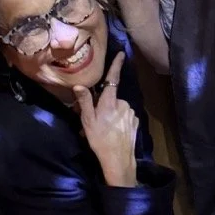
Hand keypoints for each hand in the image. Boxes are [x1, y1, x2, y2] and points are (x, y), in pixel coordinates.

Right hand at [73, 52, 138, 187]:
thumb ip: (84, 102)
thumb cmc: (100, 140)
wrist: (118, 160)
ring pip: (118, 108)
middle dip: (104, 104)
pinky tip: (113, 132)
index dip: (116, 66)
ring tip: (102, 129)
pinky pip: (124, 117)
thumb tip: (79, 85)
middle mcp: (123, 104)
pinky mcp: (135, 123)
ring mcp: (131, 113)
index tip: (121, 54)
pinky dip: (118, 121)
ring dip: (111, 114)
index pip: (113, 79)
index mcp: (110, 102)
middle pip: (112, 98)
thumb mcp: (88, 121)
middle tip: (93, 119)